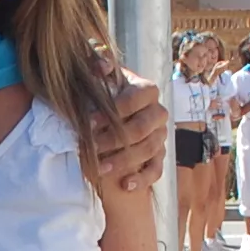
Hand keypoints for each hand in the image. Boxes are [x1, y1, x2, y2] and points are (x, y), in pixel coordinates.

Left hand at [87, 48, 169, 191]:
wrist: (114, 116)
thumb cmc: (105, 94)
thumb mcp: (101, 78)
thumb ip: (100, 67)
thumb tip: (101, 65)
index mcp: (147, 90)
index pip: (136, 99)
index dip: (112, 111)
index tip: (88, 122)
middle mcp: (158, 113)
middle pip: (142, 128)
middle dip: (114, 140)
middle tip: (90, 148)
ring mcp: (161, 136)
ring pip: (148, 150)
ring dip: (123, 161)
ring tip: (100, 169)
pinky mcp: (159, 156)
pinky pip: (156, 170)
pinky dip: (142, 179)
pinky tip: (125, 185)